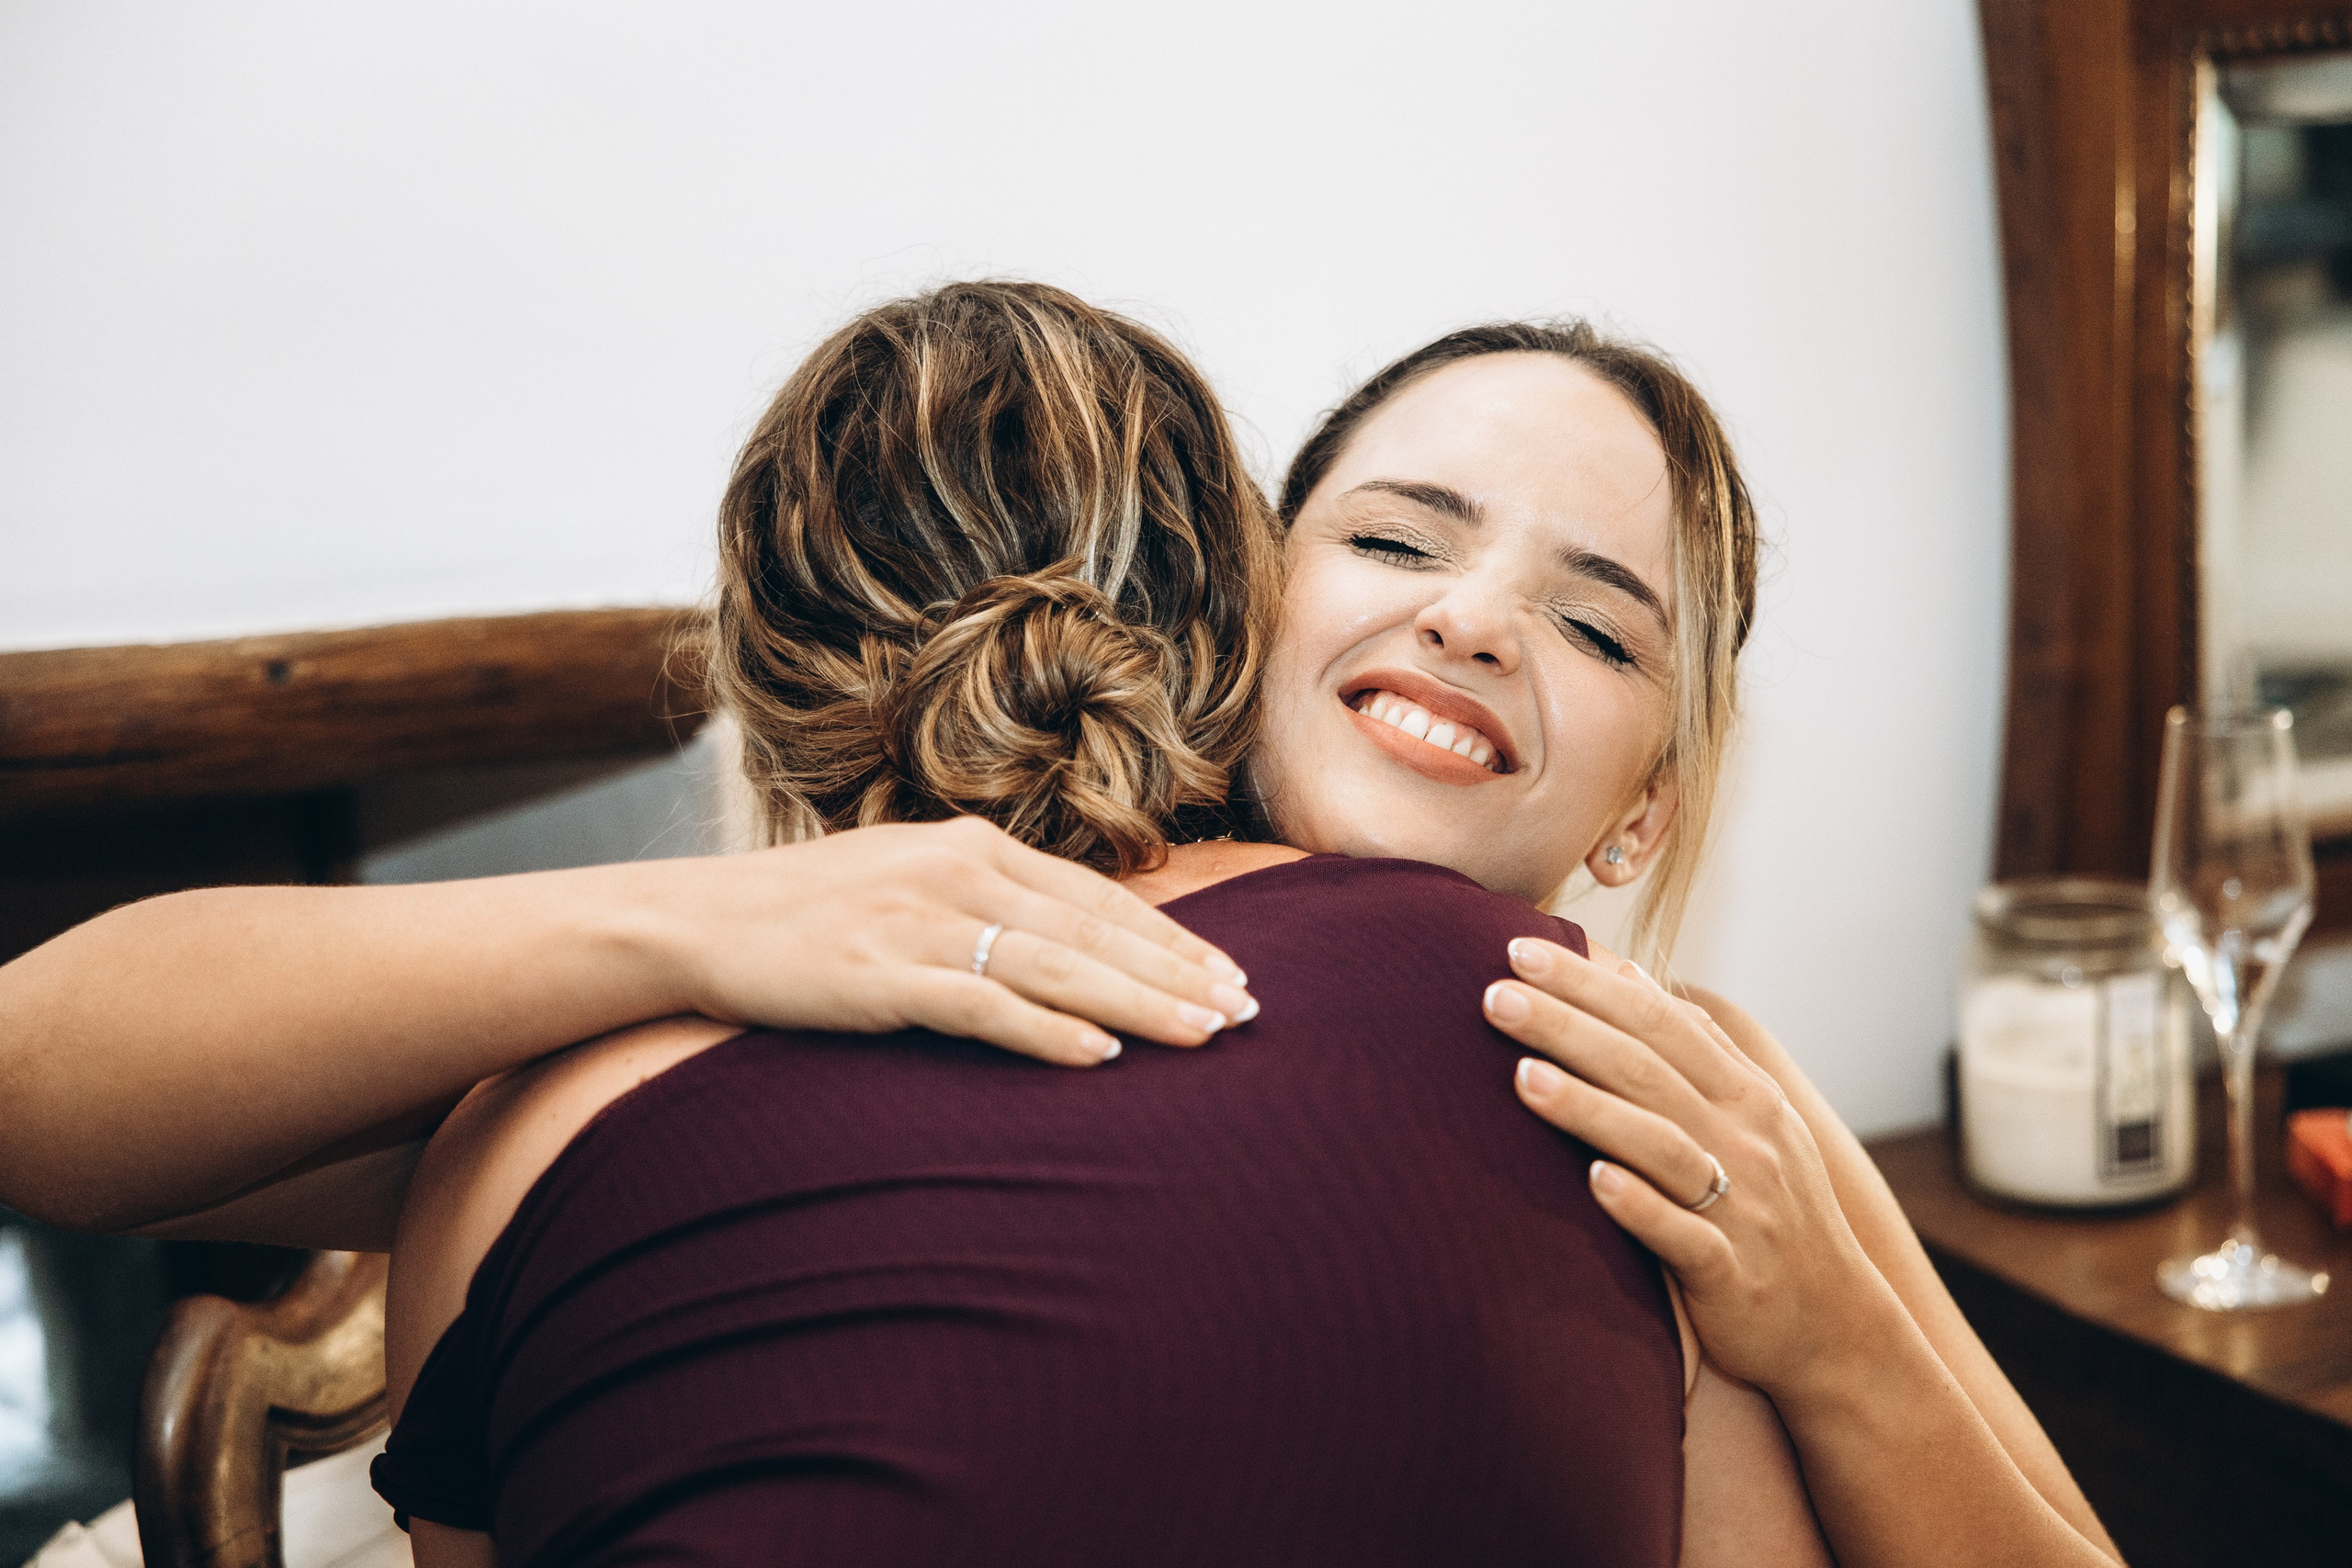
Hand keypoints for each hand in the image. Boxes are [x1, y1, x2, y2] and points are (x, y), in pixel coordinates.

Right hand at [653, 817, 1256, 1066]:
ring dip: (1140, 1003)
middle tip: (1248, 1011)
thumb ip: (985, 902)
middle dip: (1179, 974)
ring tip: (1204, 1035)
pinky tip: (1100, 1054)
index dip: (1172, 937)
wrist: (700, 921)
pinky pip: (984, 1005)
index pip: (1097, 898)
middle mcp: (959, 872)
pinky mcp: (884, 973)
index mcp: (973, 845)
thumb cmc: (808, 913)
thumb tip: (1065, 945)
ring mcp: (921, 921)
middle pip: (1094, 931)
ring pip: (1058, 966)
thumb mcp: (909, 882)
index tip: (1231, 973)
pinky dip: (1046, 1030)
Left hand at [1482, 940, 1890, 1394]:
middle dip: (1568, 1027)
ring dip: (1590, 1109)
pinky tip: (1592, 1181)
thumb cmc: (1771, 1207)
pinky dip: (1639, 1206)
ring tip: (1522, 1076)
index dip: (1589, 985)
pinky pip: (1682, 1235)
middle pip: (1647, 1069)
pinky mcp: (1730, 1272)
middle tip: (1493, 994)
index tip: (1519, 950)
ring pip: (1659, 1145)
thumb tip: (1628, 975)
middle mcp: (1746, 1139)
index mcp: (1745, 1094)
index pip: (1657, 1020)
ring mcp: (1742, 1206)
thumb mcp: (1748, 1117)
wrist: (1837, 1326)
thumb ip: (1690, 1048)